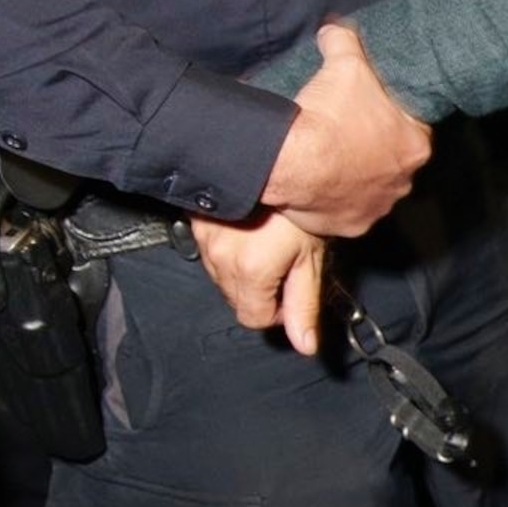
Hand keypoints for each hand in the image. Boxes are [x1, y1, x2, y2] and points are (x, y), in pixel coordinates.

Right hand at [190, 210, 330, 353]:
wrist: (277, 162)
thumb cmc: (297, 208)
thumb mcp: (310, 259)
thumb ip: (305, 305)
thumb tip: (305, 344)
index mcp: (250, 271)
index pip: (254, 317)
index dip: (278, 311)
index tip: (290, 291)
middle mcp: (221, 257)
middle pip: (237, 299)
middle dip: (261, 291)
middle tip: (284, 265)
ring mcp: (205, 238)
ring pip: (221, 277)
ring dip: (243, 270)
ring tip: (267, 244)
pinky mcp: (197, 221)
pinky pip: (210, 251)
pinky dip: (227, 249)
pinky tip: (248, 233)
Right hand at [262, 23, 429, 236]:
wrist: (293, 160)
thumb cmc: (328, 114)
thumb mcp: (342, 65)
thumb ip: (345, 42)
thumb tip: (336, 27)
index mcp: (415, 145)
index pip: (413, 128)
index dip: (392, 118)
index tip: (371, 112)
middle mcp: (404, 181)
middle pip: (394, 160)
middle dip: (375, 149)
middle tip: (347, 135)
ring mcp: (379, 206)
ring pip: (373, 188)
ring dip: (358, 176)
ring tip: (331, 160)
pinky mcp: (352, 225)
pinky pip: (348, 211)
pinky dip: (336, 200)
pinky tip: (321, 185)